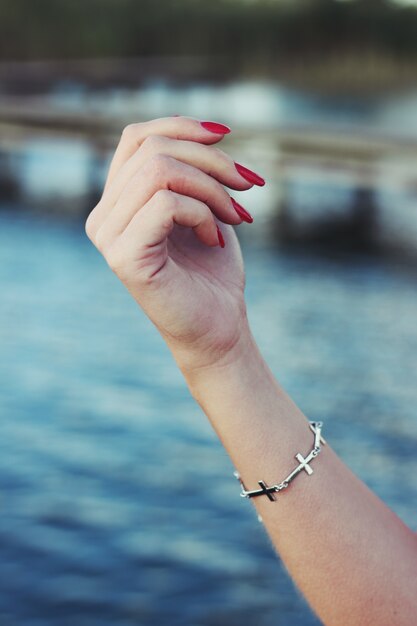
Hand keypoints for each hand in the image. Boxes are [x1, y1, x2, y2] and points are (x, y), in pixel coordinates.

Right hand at [85, 116, 264, 371]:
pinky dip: (204, 214)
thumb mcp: (205, 206)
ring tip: (238, 214)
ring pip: (160, 171)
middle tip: (248, 185)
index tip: (227, 135)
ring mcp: (108, 237)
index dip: (182, 125)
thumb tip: (210, 128)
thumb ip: (192, 170)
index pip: (136, 138)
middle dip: (212, 160)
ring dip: (213, 188)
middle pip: (153, 149)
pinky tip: (216, 240)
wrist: (218, 328)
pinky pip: (166, 204)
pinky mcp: (124, 257)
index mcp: (116, 202)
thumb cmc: (212, 270)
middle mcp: (103, 217)